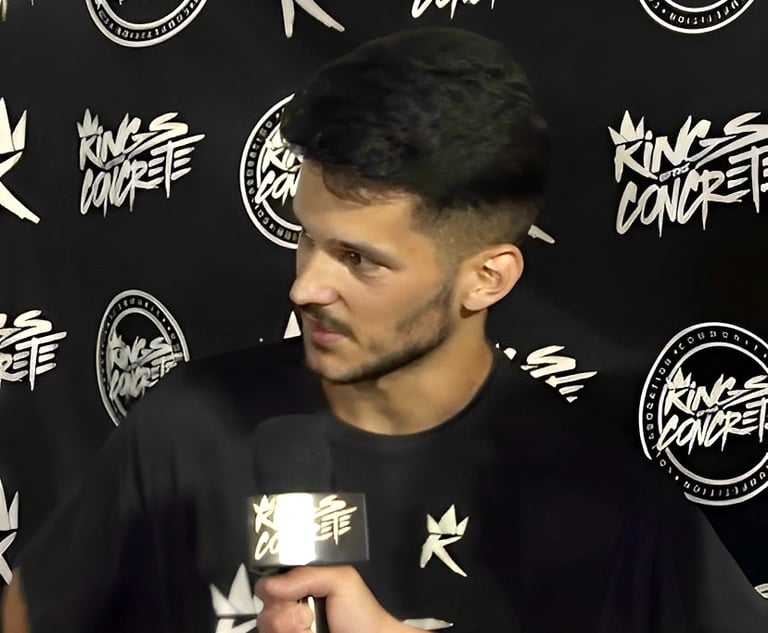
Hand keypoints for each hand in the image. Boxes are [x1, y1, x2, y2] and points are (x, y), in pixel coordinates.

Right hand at [254, 565, 419, 632]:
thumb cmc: (363, 617)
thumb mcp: (341, 581)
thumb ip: (306, 575)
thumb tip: (269, 584)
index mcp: (301, 587)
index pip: (268, 585)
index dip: (274, 593)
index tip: (291, 598)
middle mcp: (292, 609)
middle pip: (264, 611)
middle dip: (284, 615)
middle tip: (308, 618)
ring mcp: (291, 629)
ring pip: (267, 629)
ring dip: (290, 631)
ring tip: (311, 631)